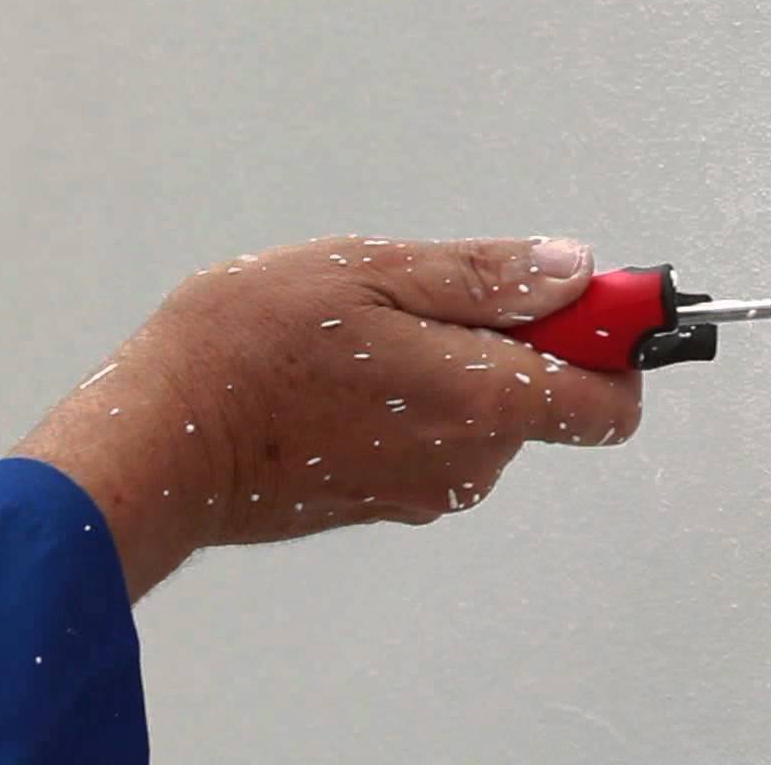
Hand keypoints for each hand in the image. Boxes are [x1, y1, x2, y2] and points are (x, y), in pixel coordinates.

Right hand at [13, 235, 643, 600]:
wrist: (154, 447)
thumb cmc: (249, 348)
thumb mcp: (371, 272)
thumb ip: (485, 277)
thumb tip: (576, 271)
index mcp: (485, 401)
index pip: (612, 399)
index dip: (615, 339)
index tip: (588, 294)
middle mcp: (474, 458)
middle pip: (552, 394)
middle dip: (522, 337)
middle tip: (433, 295)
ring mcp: (433, 486)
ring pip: (493, 411)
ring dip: (462, 364)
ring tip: (371, 332)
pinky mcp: (393, 499)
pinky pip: (444, 437)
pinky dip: (423, 399)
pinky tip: (352, 373)